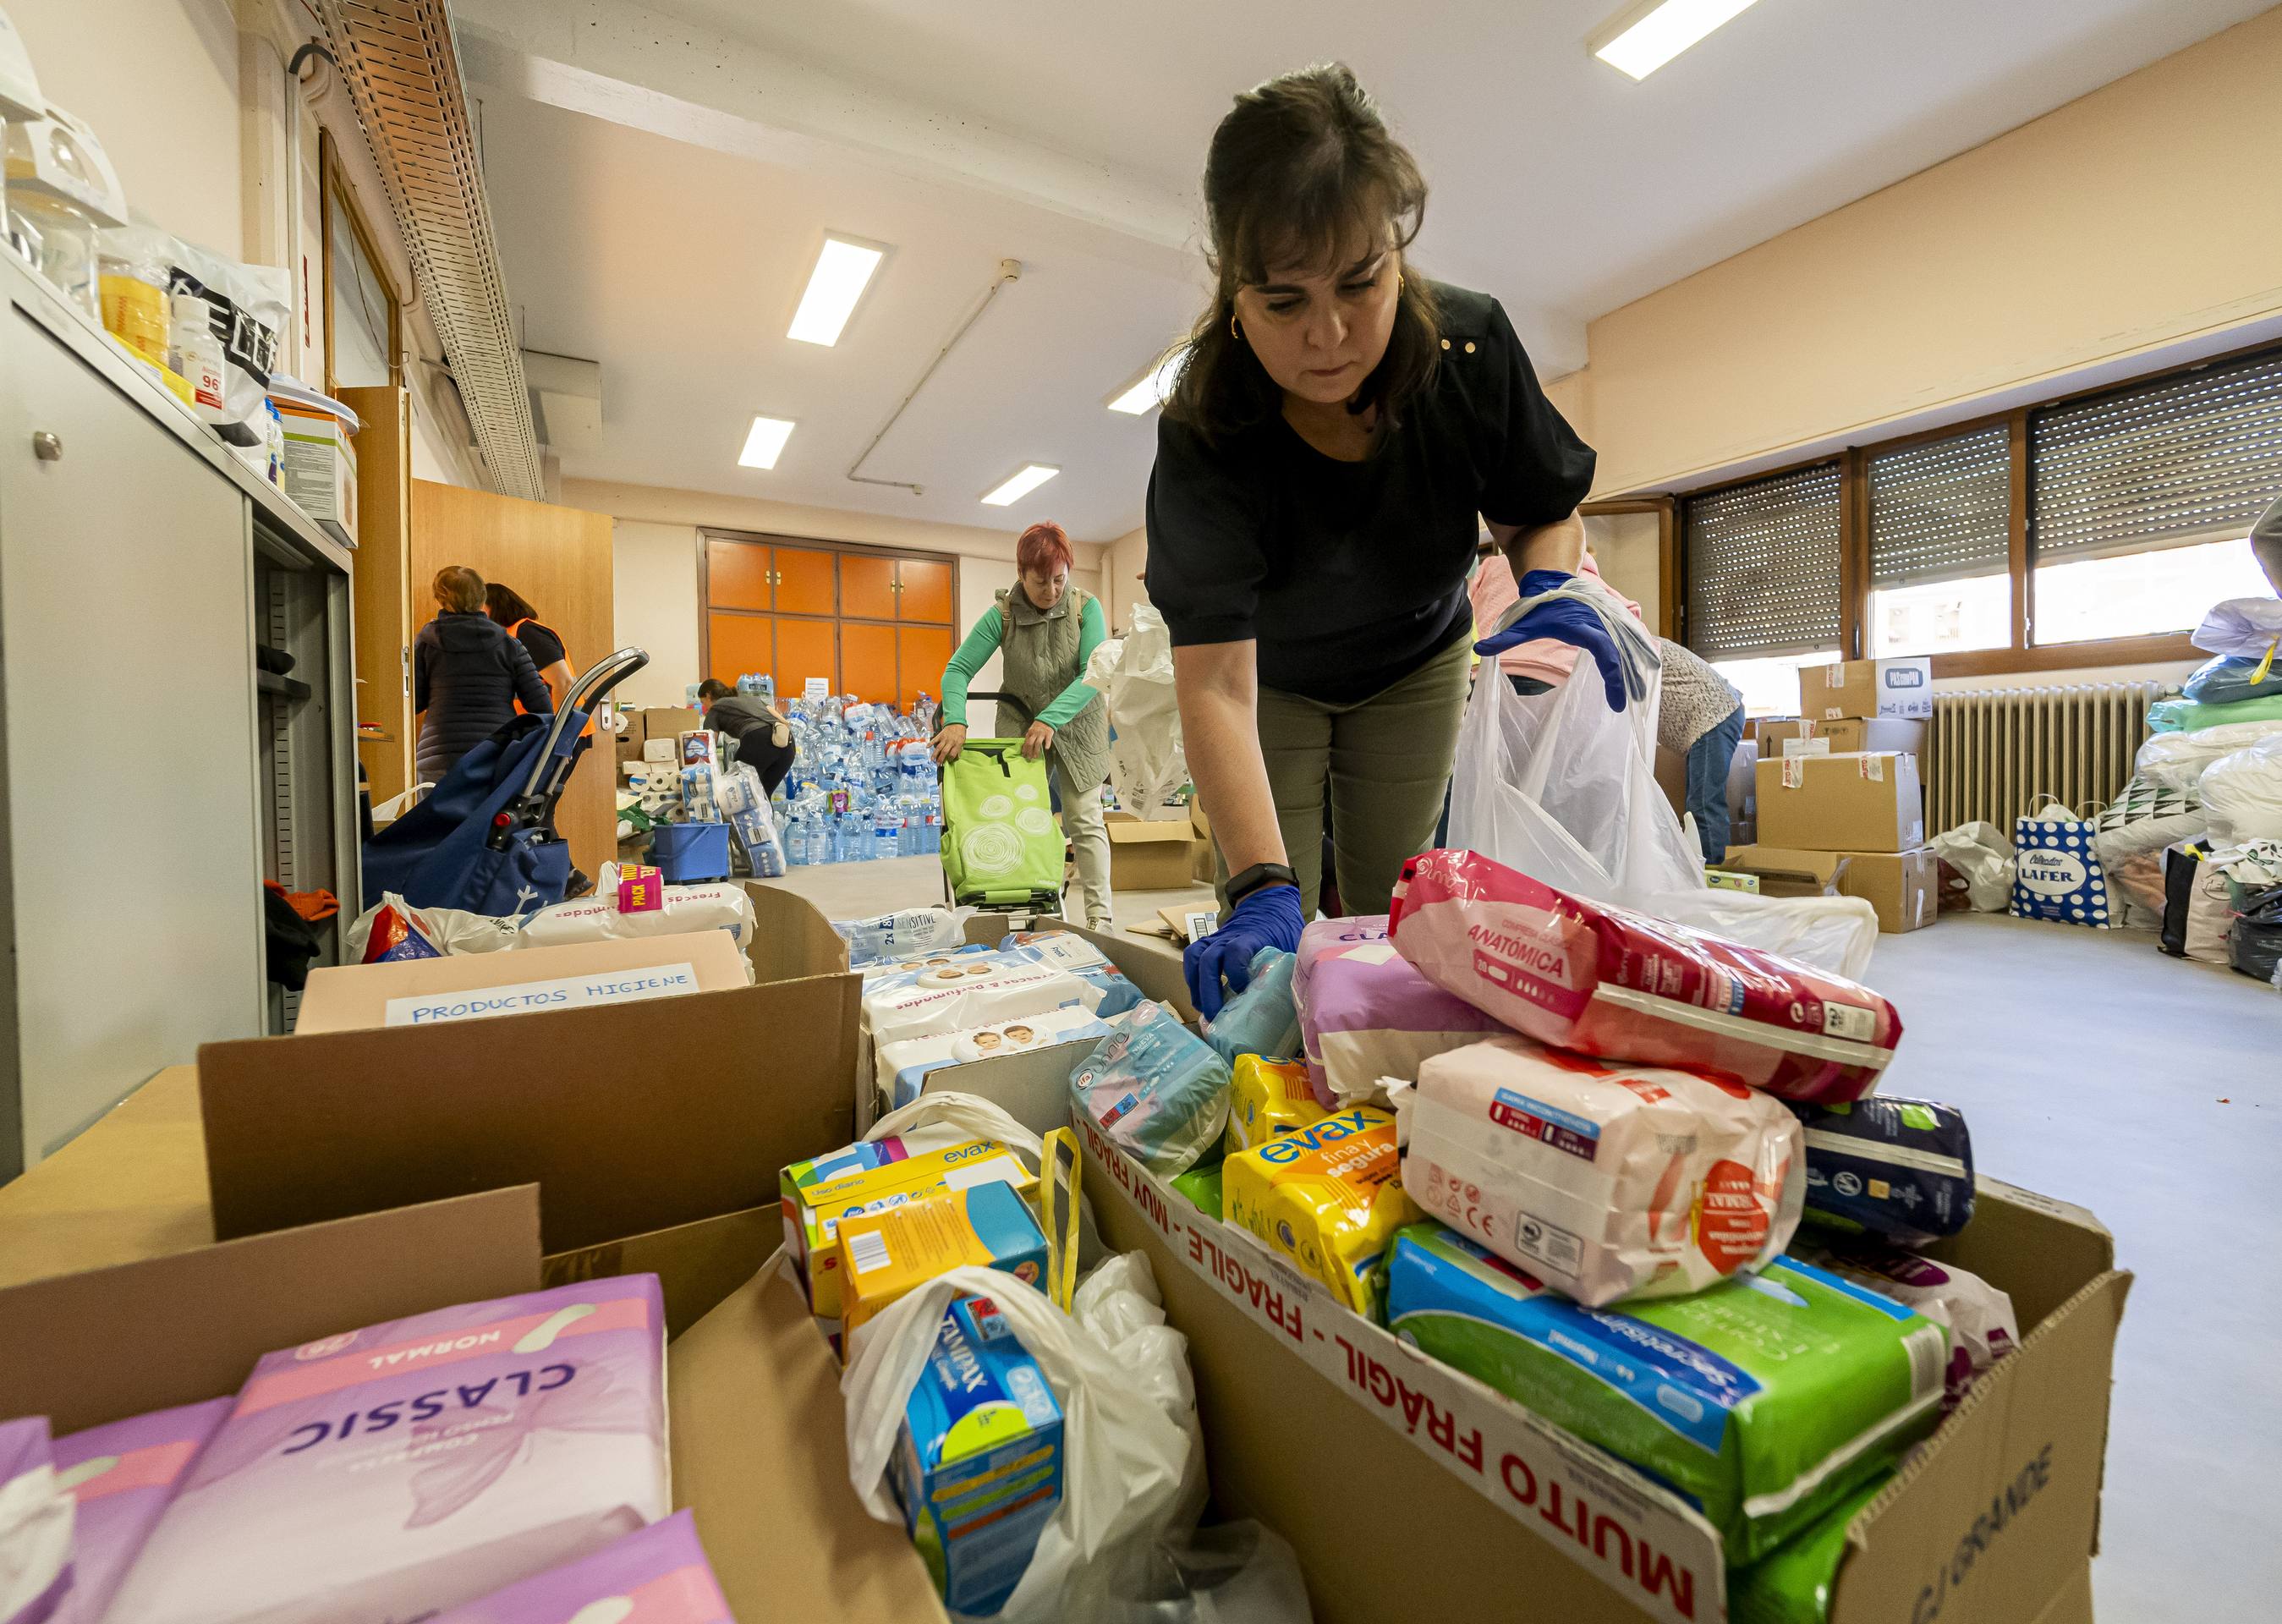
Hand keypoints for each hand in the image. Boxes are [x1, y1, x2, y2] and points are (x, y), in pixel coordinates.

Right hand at [930, 724, 966, 763]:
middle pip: (944, 752)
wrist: (956, 722)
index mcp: (957, 743)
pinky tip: (927, 747)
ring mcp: (944, 738)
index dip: (950, 759)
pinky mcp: (940, 735)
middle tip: (938, 764)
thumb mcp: (963, 741)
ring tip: (932, 760)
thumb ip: (959, 749)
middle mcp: (950, 741)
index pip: (953, 753)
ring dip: (935, 754)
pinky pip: (935, 739)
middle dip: (941, 759)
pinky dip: (930, 743)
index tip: (948, 761)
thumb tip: (957, 757)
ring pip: (939, 747)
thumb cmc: (960, 732)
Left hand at [1022, 720, 1054, 759]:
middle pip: (1031, 743)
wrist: (1046, 720)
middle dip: (1029, 751)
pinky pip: (1048, 739)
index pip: (1026, 742)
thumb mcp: (1031, 730)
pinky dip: (1047, 744)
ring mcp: (1042, 733)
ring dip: (1036, 751)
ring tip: (1035, 756)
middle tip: (1029, 757)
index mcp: (1030, 733)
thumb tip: (1024, 747)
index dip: (1025, 749)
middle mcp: (1035, 733)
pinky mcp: (1048, 733)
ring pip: (1038, 743)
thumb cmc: (1038, 727)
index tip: (1024, 755)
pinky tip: (1046, 748)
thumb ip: (1029, 737)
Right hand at [1184, 883, 1304, 1019]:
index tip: (1241, 989)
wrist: (1267, 906)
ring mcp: (1215, 939)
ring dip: (1196, 985)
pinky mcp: (1208, 944)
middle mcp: (1228, 937)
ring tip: (1202, 1009)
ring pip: (1195, 957)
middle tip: (1214, 1015)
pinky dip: (1192, 978)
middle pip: (1209, 959)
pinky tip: (1199, 997)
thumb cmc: (1280, 929)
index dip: (1235, 970)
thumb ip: (1292, 966)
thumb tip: (1300, 997)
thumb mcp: (1291, 944)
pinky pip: (1192, 958)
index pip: (1236, 949)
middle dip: (1208, 989)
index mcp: (1252, 937)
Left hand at [1474, 569, 1627, 712]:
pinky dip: (1632, 658)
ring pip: (1627, 648)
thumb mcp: (1523, 623)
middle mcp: (1601, 625)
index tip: (1616, 700)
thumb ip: (1504, 639)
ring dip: (1633, 670)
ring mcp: (1607, 623)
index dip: (1614, 677)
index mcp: (1585, 628)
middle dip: (1630, 678)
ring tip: (1639, 695)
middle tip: (1635, 701)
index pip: (1606, 654)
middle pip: (1622, 655)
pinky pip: (1625, 642)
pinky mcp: (1608, 624)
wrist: (1554, 581)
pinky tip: (1636, 677)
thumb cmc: (1540, 606)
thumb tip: (1479, 650)